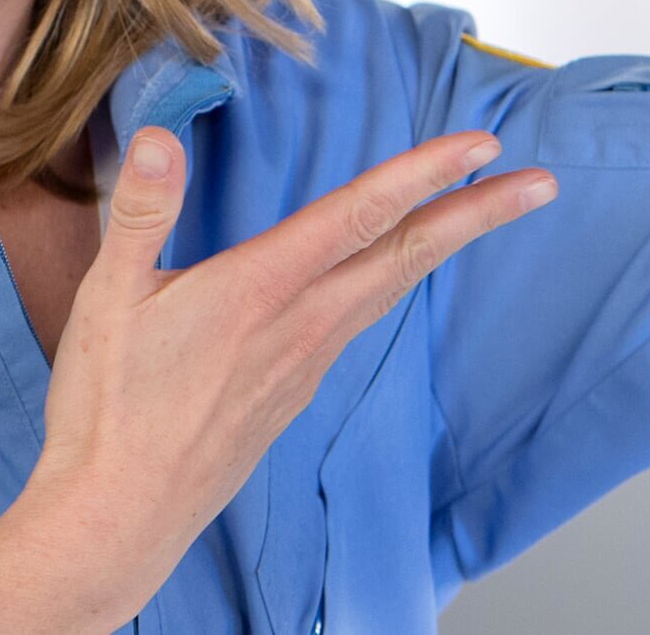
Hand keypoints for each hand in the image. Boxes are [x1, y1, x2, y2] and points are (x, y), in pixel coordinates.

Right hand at [0, 127, 556, 634]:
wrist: (121, 515)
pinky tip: (384, 277)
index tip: (483, 146)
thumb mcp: (109, 295)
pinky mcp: (292, 393)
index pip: (360, 215)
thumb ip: (141, 210)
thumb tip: (158, 135)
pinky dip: (390, 282)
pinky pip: (357, 321)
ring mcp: (303, 364)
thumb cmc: (111, 410)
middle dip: (477, 214)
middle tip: (540, 183)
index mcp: (260, 289)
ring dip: (439, 244)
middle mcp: (300, 325)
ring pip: (387, 289)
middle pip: (406, 256)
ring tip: (477, 215)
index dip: (425, 174)